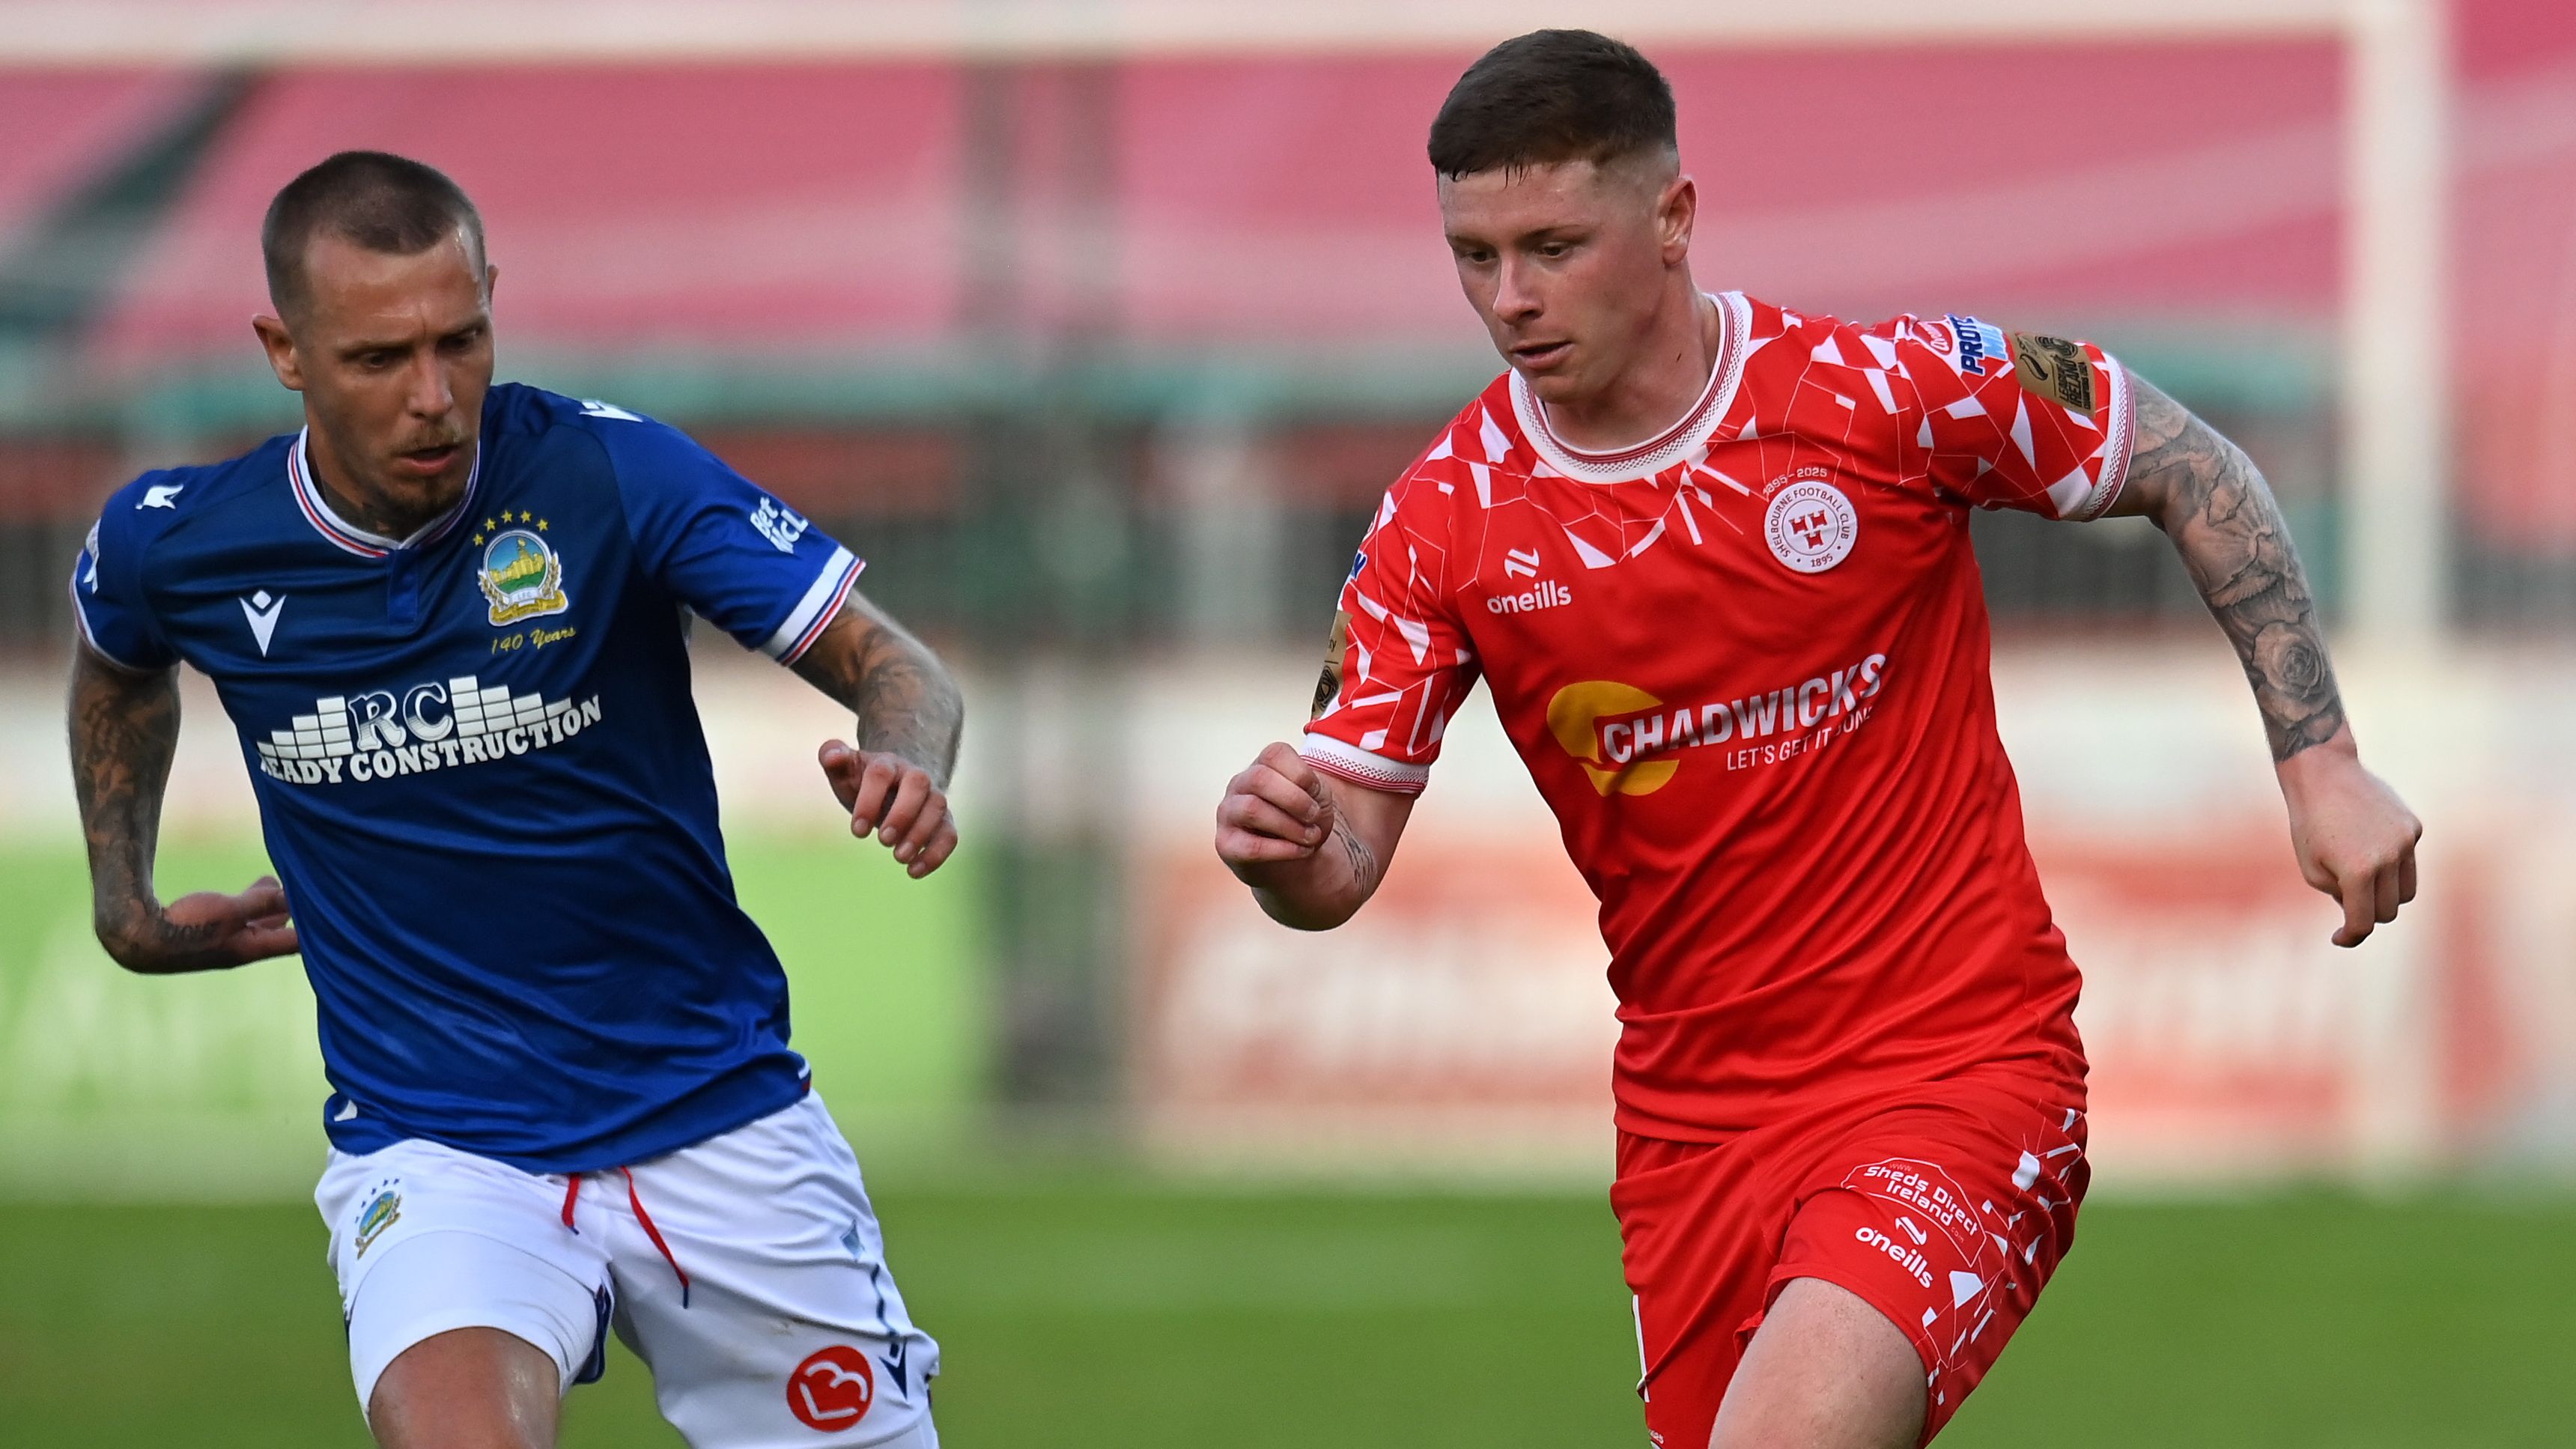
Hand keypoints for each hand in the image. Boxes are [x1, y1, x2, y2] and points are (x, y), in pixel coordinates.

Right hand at [102, 874, 298, 972]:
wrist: (135, 937)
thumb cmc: (183, 925)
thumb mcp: (228, 910)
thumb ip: (260, 902)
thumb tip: (289, 895)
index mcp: (250, 949)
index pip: (294, 943)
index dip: (316, 933)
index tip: (338, 922)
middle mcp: (240, 949)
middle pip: (276, 932)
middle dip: (292, 914)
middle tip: (309, 896)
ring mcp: (221, 943)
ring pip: (255, 923)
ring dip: (268, 905)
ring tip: (274, 882)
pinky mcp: (203, 934)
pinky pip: (236, 918)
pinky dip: (247, 904)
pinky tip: (246, 892)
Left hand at [819, 740, 957, 877]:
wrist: (893, 788)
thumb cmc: (863, 783)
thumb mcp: (844, 771)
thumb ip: (832, 757)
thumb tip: (831, 756)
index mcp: (887, 763)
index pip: (881, 773)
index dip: (869, 801)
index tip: (857, 831)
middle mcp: (915, 777)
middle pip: (918, 784)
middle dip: (902, 814)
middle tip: (883, 840)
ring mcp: (932, 798)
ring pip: (937, 807)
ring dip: (920, 835)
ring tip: (899, 857)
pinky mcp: (943, 821)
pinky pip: (949, 834)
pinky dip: (936, 854)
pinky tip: (914, 872)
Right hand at [1215, 741, 1334, 876]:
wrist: (1293, 857)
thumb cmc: (1302, 818)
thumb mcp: (1316, 796)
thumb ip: (1312, 787)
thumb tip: (1303, 797)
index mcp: (1261, 765)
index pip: (1275, 754)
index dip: (1302, 774)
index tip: (1315, 793)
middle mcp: (1239, 784)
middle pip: (1259, 778)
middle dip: (1295, 800)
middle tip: (1314, 816)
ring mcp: (1228, 813)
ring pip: (1252, 809)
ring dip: (1290, 826)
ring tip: (1311, 837)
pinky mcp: (1226, 844)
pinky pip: (1251, 847)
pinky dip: (1283, 850)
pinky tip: (1302, 851)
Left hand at [2278, 741, 2421, 947]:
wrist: (2325, 774)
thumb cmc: (2309, 824)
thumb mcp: (2312, 868)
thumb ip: (2339, 897)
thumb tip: (2364, 913)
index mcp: (2358, 872)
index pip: (2364, 922)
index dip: (2351, 936)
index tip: (2339, 937)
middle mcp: (2389, 858)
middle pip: (2389, 910)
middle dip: (2368, 913)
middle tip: (2346, 900)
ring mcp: (2406, 841)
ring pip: (2406, 891)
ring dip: (2385, 893)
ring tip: (2359, 874)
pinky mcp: (2414, 827)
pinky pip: (2408, 861)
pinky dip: (2391, 864)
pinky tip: (2368, 842)